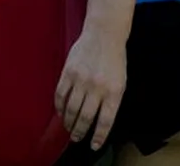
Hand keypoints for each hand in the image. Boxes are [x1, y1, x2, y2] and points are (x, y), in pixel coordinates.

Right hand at [54, 28, 125, 150]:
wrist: (104, 33)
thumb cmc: (114, 59)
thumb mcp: (120, 82)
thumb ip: (111, 101)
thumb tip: (99, 122)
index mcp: (114, 91)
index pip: (105, 120)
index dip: (98, 136)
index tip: (94, 145)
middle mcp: (97, 87)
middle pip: (85, 118)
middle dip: (80, 132)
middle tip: (77, 138)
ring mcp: (81, 80)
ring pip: (71, 109)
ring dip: (69, 122)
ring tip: (69, 128)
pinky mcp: (68, 72)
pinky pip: (61, 95)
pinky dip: (59, 107)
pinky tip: (61, 112)